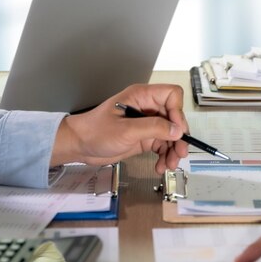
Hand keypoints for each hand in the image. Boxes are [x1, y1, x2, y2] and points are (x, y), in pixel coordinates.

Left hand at [51, 83, 188, 173]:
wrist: (80, 146)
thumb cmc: (95, 131)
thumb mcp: (126, 130)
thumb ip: (154, 128)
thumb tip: (177, 130)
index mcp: (141, 96)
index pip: (171, 95)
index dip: (178, 112)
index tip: (177, 130)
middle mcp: (146, 108)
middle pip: (174, 118)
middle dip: (178, 137)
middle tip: (180, 153)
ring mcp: (146, 124)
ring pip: (170, 134)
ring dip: (172, 150)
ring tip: (169, 165)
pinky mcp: (143, 138)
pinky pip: (161, 145)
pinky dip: (164, 156)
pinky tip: (160, 165)